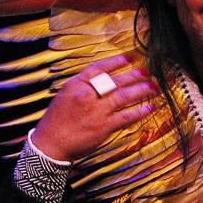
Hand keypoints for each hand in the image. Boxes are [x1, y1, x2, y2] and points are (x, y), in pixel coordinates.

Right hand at [31, 53, 156, 162]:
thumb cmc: (56, 121)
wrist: (49, 145)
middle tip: (146, 72)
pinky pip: (125, 116)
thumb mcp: (64, 95)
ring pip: (123, 96)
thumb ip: (82, 85)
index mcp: (75, 84)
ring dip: (140, 91)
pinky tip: (148, 108)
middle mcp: (86, 95)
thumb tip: (103, 78)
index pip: (99, 68)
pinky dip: (138, 111)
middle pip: (115, 81)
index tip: (130, 57)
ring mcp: (95, 111)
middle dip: (133, 75)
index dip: (116, 61)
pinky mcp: (103, 127)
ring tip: (152, 87)